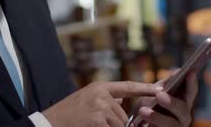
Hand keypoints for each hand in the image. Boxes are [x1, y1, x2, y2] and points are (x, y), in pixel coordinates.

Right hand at [43, 81, 161, 126]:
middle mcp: (102, 94)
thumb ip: (106, 98)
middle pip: (123, 115)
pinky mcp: (97, 120)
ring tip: (91, 124)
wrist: (49, 123)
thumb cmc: (68, 114)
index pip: (128, 87)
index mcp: (100, 87)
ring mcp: (100, 107)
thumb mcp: (87, 99)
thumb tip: (123, 99)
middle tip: (95, 122)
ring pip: (119, 125)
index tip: (161, 88)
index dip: (145, 88)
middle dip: (116, 124)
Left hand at [132, 72, 198, 126]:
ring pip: (170, 124)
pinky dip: (151, 125)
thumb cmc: (150, 104)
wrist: (141, 123)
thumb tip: (171, 78)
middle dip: (171, 102)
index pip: (191, 91)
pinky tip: (141, 124)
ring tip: (142, 111)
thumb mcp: (154, 93)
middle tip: (159, 95)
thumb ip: (162, 86)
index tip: (190, 73)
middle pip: (183, 109)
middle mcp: (184, 116)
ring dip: (156, 117)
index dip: (191, 83)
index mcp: (184, 101)